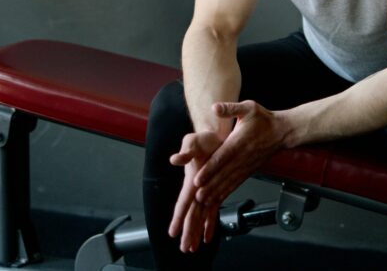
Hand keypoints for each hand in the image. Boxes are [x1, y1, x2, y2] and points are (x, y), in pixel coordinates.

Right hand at [168, 130, 222, 251]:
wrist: (213, 137)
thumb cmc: (202, 139)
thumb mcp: (192, 141)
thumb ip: (185, 151)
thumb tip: (175, 159)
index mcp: (191, 181)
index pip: (183, 203)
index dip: (178, 218)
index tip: (173, 232)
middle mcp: (196, 189)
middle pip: (191, 214)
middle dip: (188, 232)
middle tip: (185, 248)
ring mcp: (204, 191)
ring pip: (200, 216)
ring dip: (196, 232)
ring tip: (193, 248)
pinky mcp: (214, 190)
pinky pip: (212, 210)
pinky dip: (209, 224)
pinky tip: (208, 237)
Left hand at [193, 100, 289, 206]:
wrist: (283, 131)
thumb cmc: (264, 119)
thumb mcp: (248, 107)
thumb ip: (230, 108)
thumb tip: (215, 107)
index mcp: (239, 142)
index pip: (221, 158)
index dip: (209, 170)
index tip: (198, 179)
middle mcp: (242, 156)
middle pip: (223, 174)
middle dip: (209, 186)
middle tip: (197, 196)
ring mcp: (247, 165)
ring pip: (229, 181)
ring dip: (216, 192)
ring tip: (204, 202)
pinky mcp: (250, 170)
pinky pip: (237, 182)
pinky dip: (227, 191)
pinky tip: (218, 198)